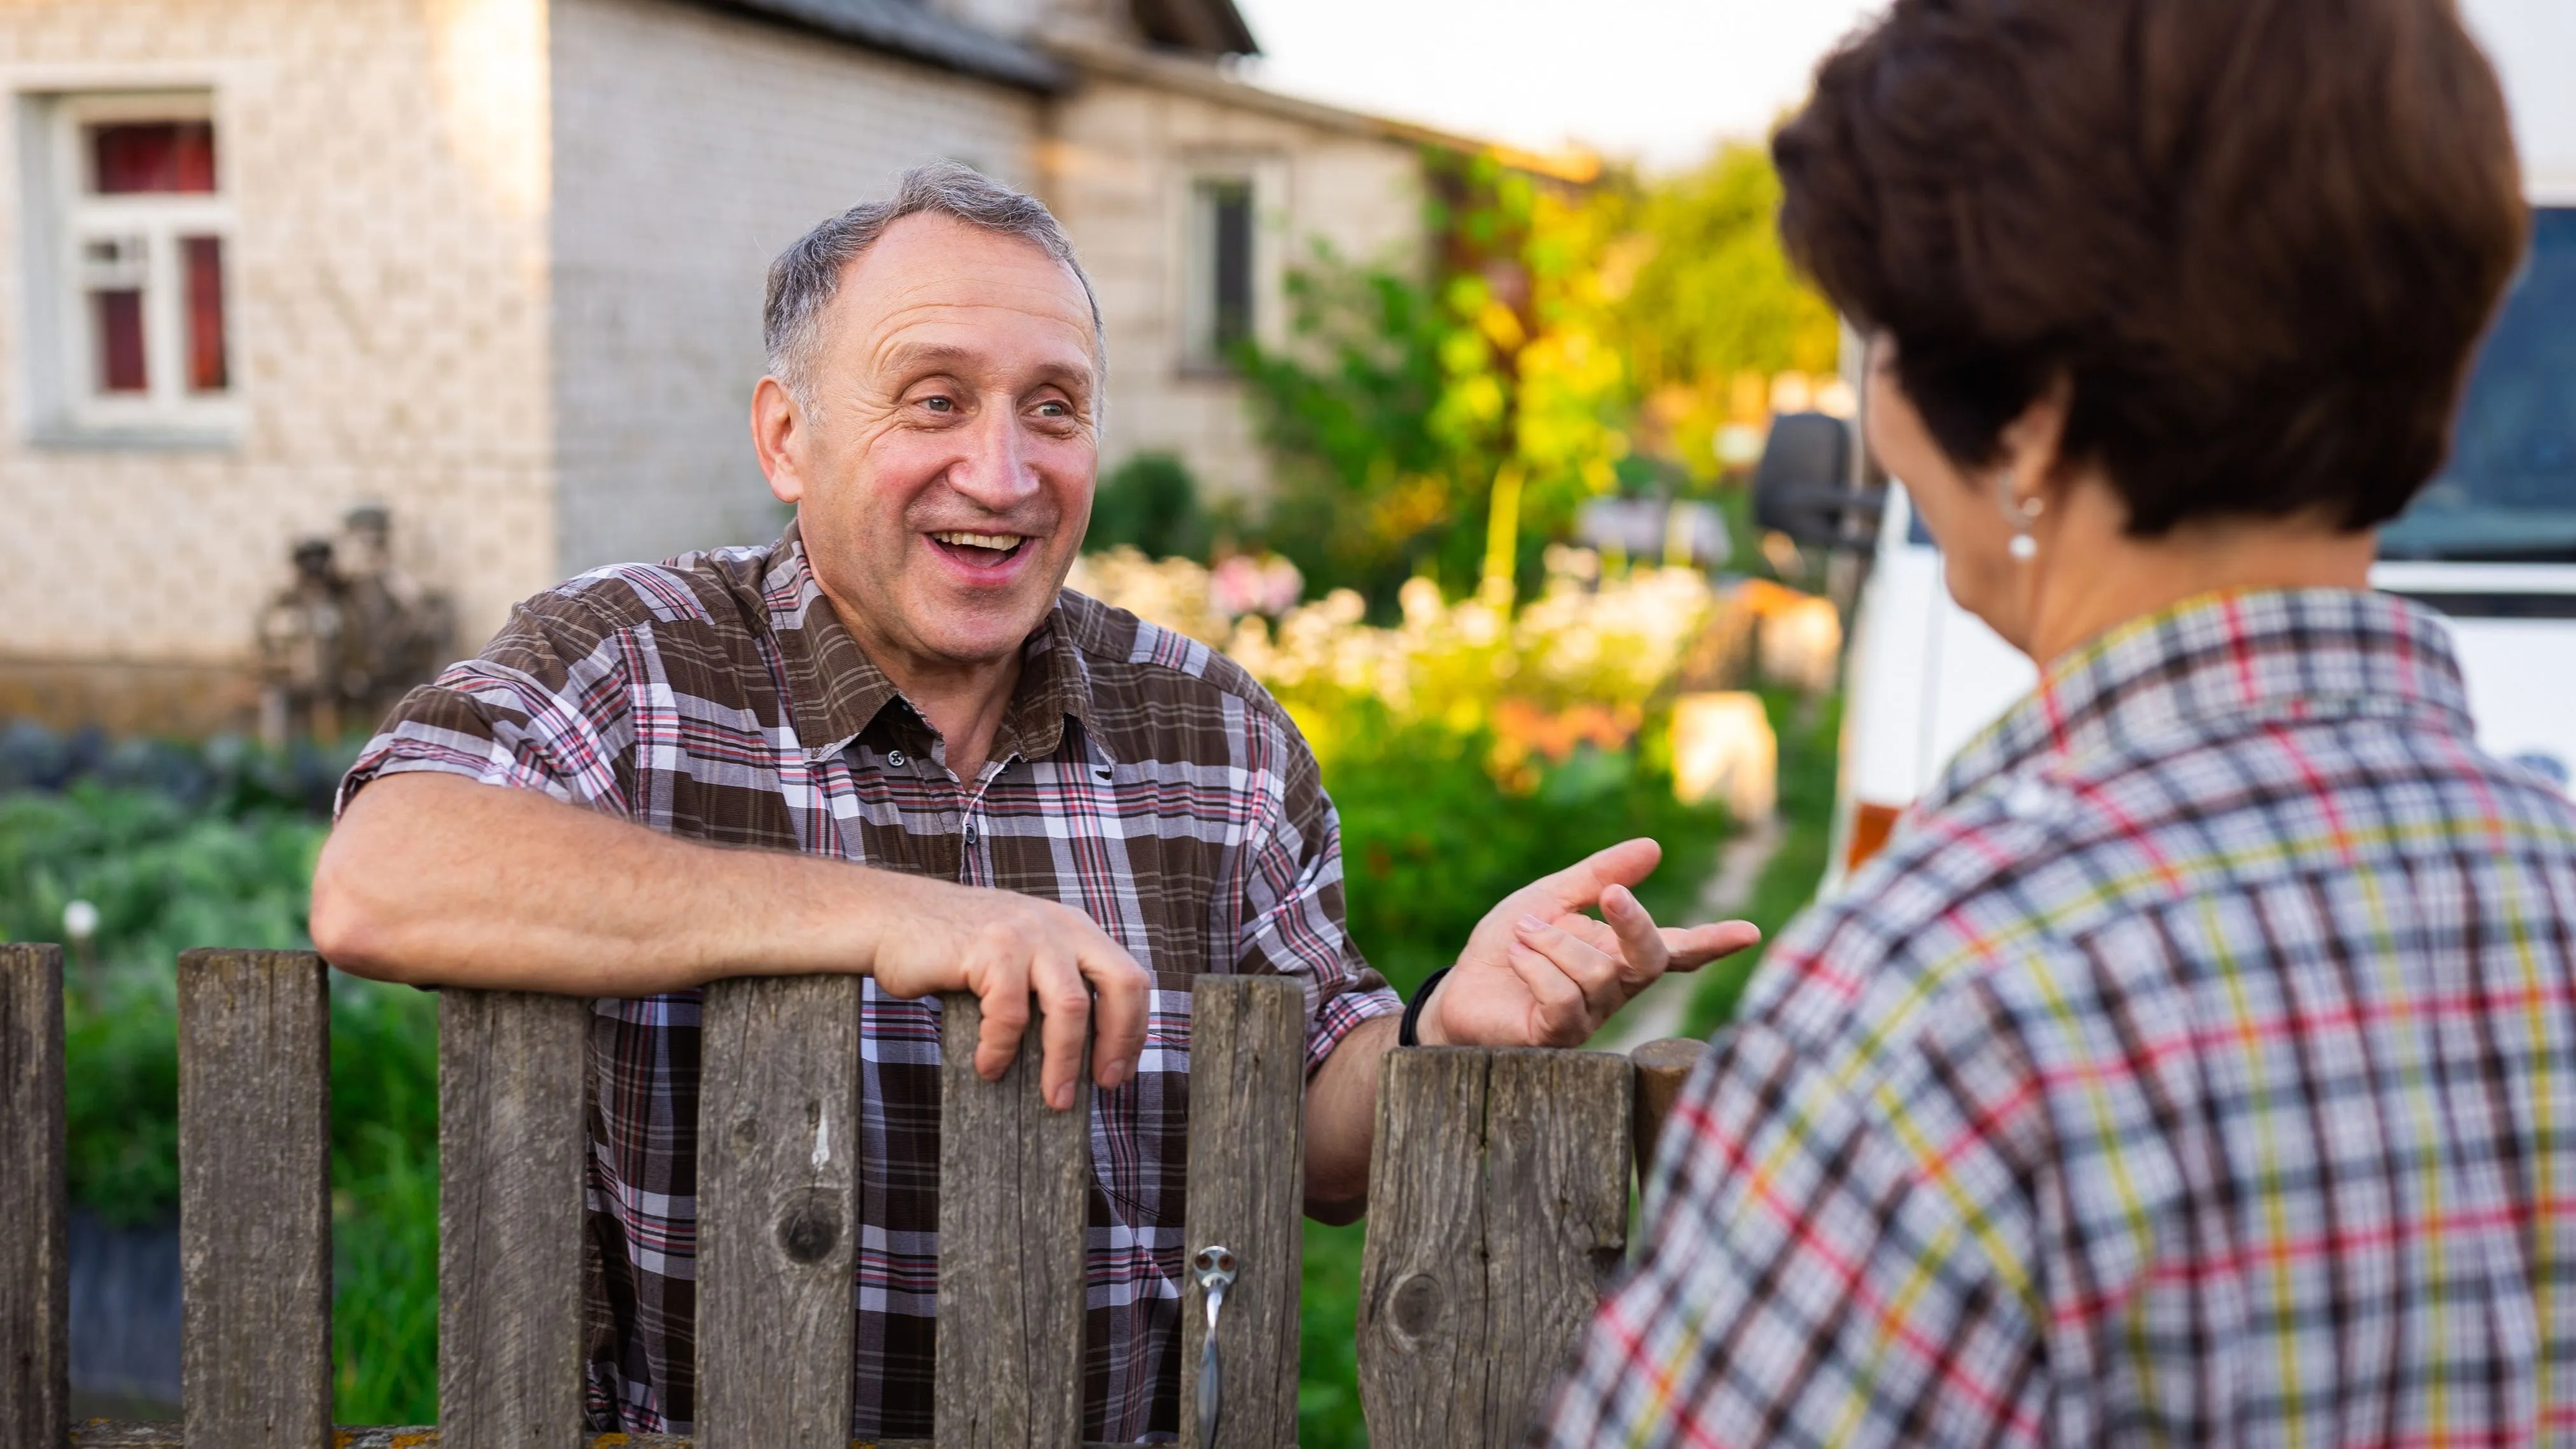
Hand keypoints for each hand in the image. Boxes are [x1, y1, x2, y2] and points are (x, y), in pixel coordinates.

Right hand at [863, 872, 1149, 1109]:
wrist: (888, 918)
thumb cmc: (952, 950)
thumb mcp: (1019, 955)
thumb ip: (1051, 982)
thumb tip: (1083, 1052)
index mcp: (1073, 928)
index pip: (1129, 977)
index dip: (1134, 1028)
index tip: (1119, 1071)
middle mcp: (1059, 925)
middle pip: (1121, 983)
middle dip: (1120, 1040)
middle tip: (1104, 1084)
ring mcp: (1027, 933)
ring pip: (1071, 1007)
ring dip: (1064, 1061)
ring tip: (1055, 1097)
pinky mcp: (991, 948)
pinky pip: (1011, 1014)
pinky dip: (1002, 1050)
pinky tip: (987, 1067)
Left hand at [1420, 838, 1760, 1047]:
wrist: (1457, 992)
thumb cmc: (1509, 950)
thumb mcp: (1549, 899)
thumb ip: (1597, 876)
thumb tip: (1653, 846)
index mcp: (1620, 955)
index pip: (1677, 950)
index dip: (1714, 942)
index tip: (1751, 932)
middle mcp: (1615, 990)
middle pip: (1649, 959)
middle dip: (1636, 923)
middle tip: (1614, 895)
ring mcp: (1589, 1019)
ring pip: (1597, 973)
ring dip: (1554, 941)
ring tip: (1522, 934)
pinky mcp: (1557, 1039)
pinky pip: (1564, 1000)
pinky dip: (1536, 965)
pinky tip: (1516, 956)